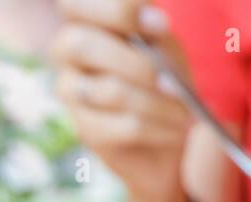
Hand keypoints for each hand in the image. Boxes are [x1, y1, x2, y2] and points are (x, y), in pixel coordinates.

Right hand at [52, 1, 192, 201]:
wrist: (166, 138)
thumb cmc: (163, 83)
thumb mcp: (167, 51)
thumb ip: (157, 34)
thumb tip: (153, 23)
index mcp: (86, 21)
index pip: (76, 3)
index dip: (117, 11)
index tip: (161, 25)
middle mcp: (67, 51)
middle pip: (81, 44)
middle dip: (135, 63)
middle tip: (170, 82)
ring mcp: (71, 91)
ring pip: (111, 91)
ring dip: (158, 104)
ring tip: (183, 113)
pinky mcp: (86, 129)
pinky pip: (125, 125)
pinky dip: (159, 128)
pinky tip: (175, 130)